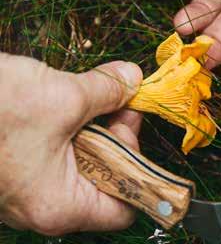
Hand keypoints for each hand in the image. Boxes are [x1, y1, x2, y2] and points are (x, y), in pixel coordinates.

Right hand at [0, 53, 142, 235]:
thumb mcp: (63, 96)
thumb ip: (107, 90)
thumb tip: (133, 79)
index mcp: (59, 204)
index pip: (124, 205)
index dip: (139, 164)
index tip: (133, 123)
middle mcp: (43, 204)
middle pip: (105, 177)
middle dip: (116, 134)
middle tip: (117, 99)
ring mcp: (28, 186)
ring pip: (81, 159)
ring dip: (92, 124)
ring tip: (88, 95)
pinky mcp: (18, 164)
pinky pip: (58, 149)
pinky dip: (70, 124)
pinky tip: (65, 99)